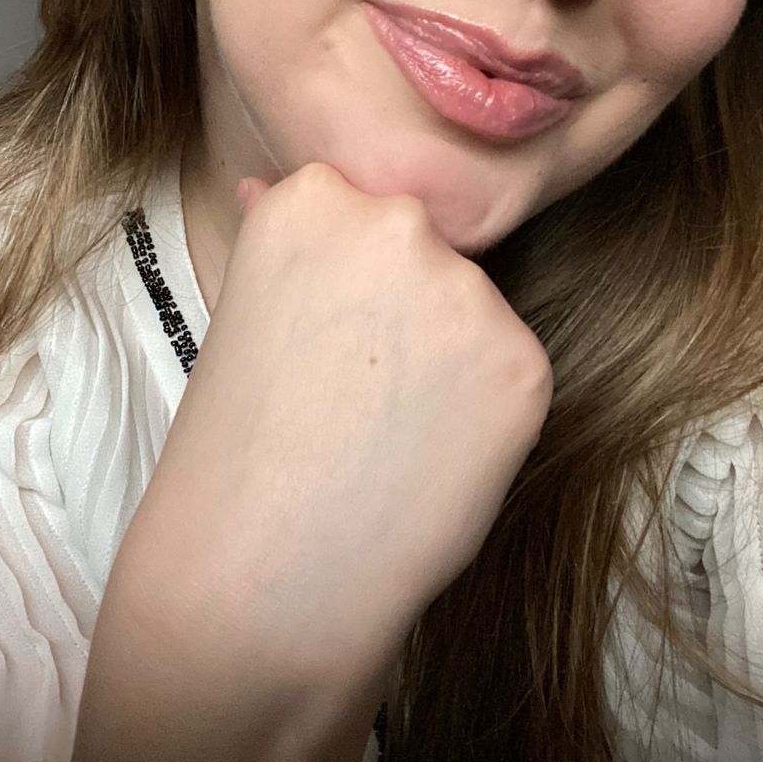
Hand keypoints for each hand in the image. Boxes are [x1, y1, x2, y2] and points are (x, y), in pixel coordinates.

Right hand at [149, 161, 554, 676]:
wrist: (261, 574)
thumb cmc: (236, 451)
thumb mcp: (243, 315)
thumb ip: (286, 242)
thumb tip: (277, 187)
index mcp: (312, 198)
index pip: (360, 206)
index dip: (344, 279)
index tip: (320, 334)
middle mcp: (397, 224)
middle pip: (423, 247)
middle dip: (402, 304)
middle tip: (353, 385)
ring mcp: (469, 292)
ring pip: (471, 308)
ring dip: (447, 356)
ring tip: (386, 429)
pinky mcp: (525, 362)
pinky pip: (510, 366)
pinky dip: (483, 409)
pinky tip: (430, 455)